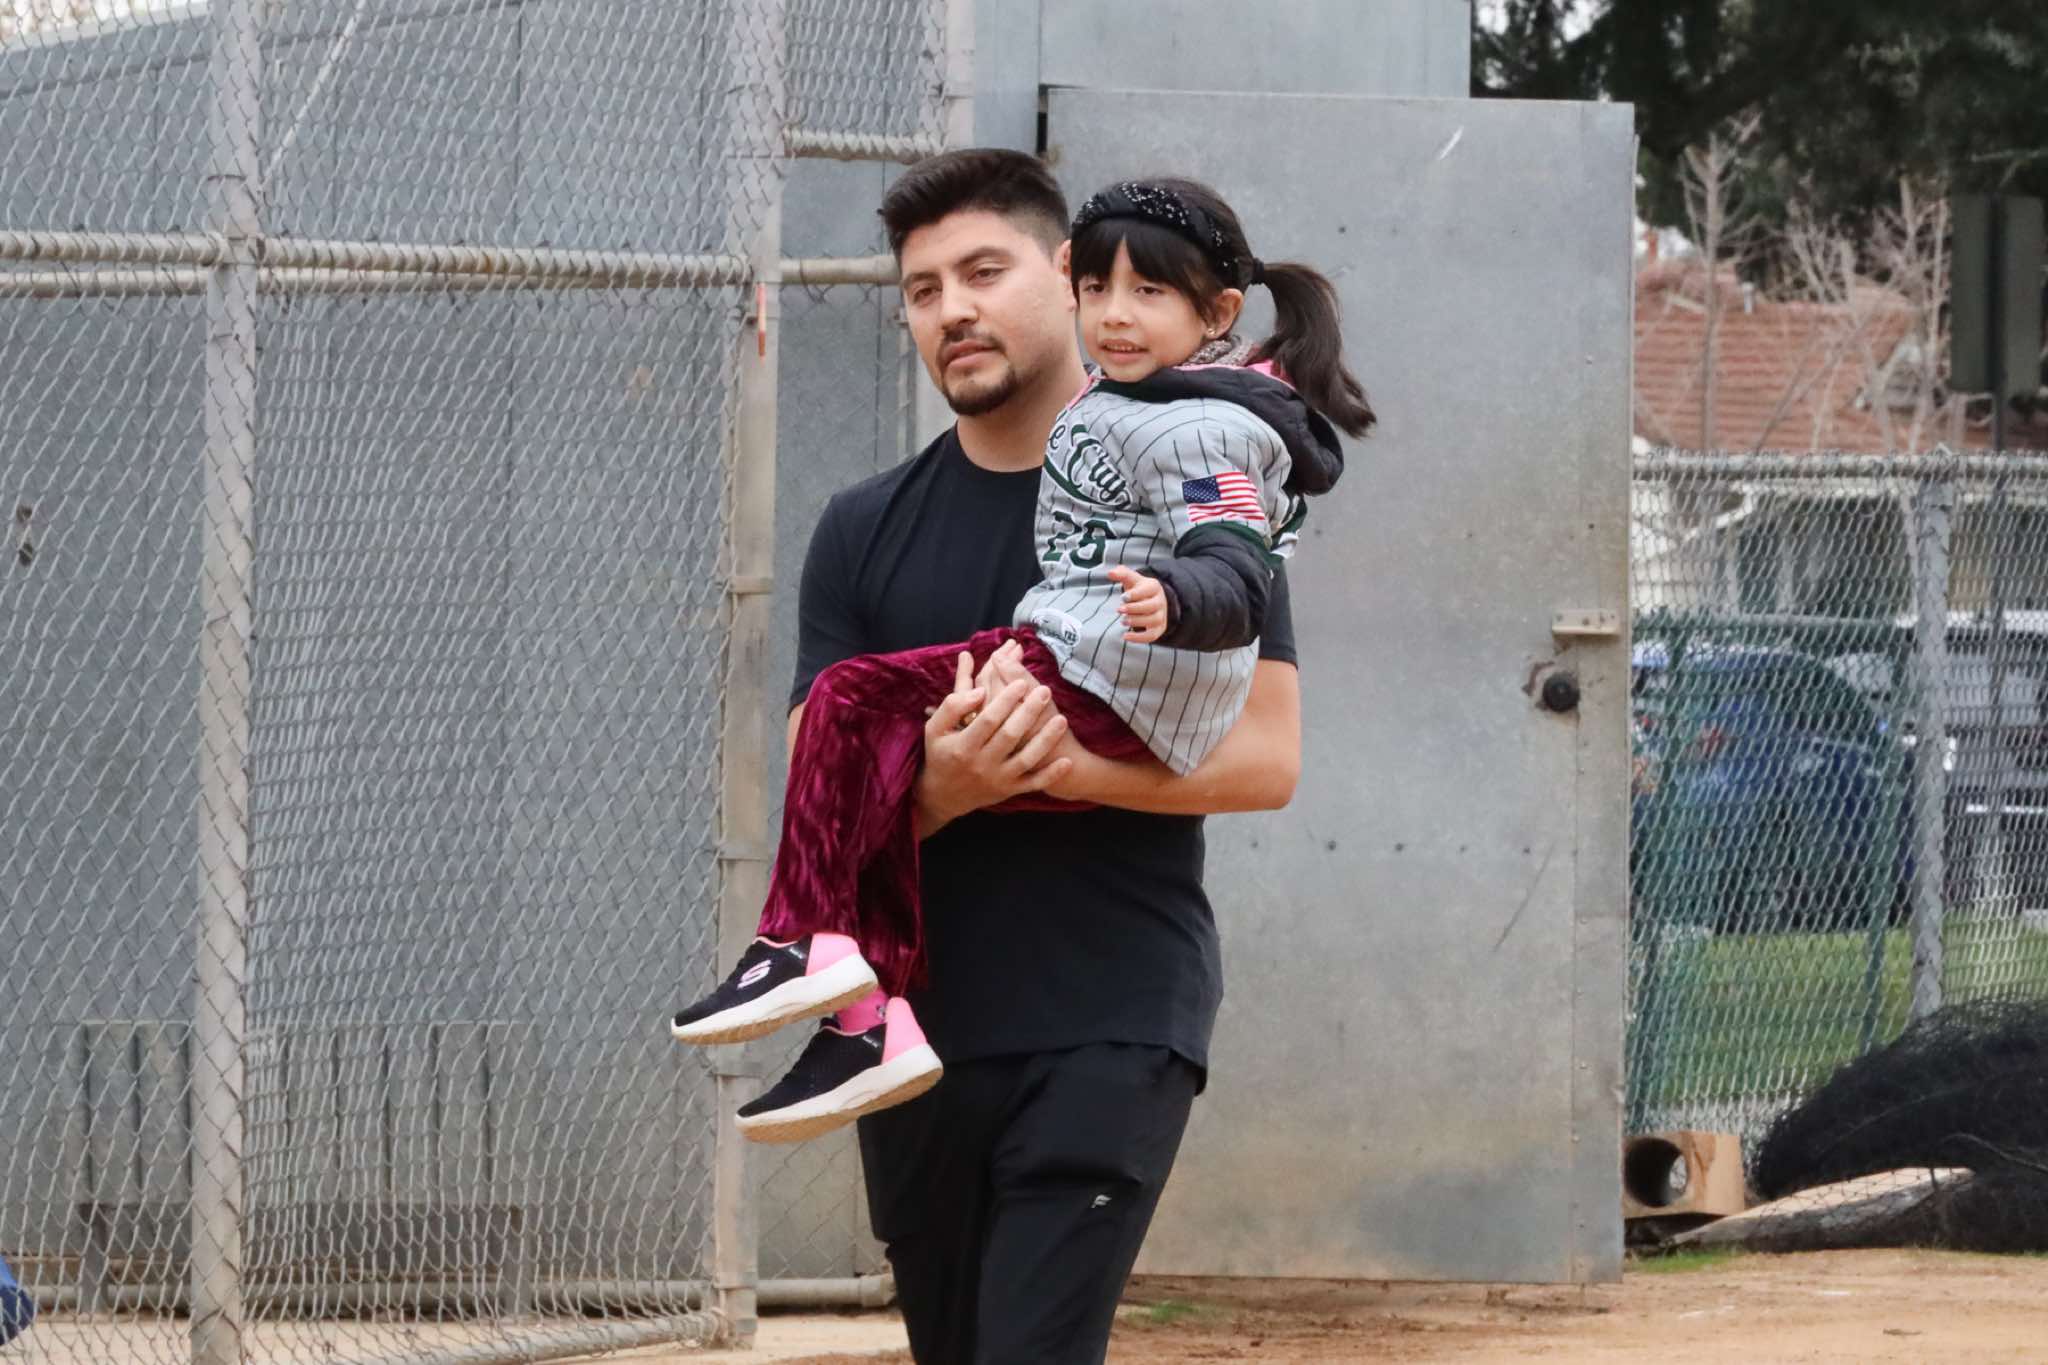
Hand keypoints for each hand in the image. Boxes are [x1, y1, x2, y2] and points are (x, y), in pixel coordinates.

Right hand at [914, 646, 1071, 833]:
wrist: (943, 796)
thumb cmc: (941, 754)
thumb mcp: (935, 728)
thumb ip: (953, 706)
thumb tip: (980, 689)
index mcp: (963, 746)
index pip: (988, 719)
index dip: (1005, 700)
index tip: (1020, 682)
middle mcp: (981, 764)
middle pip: (1010, 736)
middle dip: (1029, 712)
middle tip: (1045, 690)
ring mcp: (998, 779)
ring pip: (1026, 760)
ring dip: (1046, 740)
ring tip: (1061, 718)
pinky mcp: (1009, 790)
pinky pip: (1033, 784)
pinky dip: (1050, 775)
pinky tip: (1066, 761)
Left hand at [1107, 566, 1166, 642]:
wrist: (1152, 601)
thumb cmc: (1138, 589)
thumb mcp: (1131, 579)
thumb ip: (1121, 574)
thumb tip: (1110, 572)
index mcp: (1154, 587)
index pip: (1147, 591)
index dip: (1135, 595)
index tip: (1123, 597)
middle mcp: (1160, 601)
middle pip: (1151, 606)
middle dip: (1134, 609)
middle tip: (1119, 610)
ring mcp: (1161, 616)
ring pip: (1152, 620)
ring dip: (1137, 621)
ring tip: (1122, 621)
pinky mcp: (1158, 629)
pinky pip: (1151, 636)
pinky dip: (1139, 638)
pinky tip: (1125, 636)